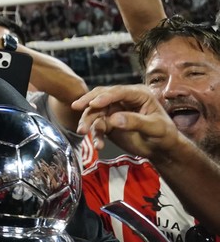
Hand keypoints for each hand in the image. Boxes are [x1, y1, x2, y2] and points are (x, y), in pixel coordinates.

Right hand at [72, 84, 187, 160]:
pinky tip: (98, 145)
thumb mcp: (155, 127)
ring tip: (82, 132)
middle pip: (101, 96)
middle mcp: (123, 100)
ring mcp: (114, 110)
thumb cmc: (164, 135)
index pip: (118, 92)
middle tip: (76, 107)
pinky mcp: (108, 123)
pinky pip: (97, 126)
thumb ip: (135, 122)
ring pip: (95, 111)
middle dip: (88, 103)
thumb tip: (113, 119)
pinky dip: (95, 135)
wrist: (161, 150)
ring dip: (87, 121)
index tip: (93, 103)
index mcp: (138, 94)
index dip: (105, 96)